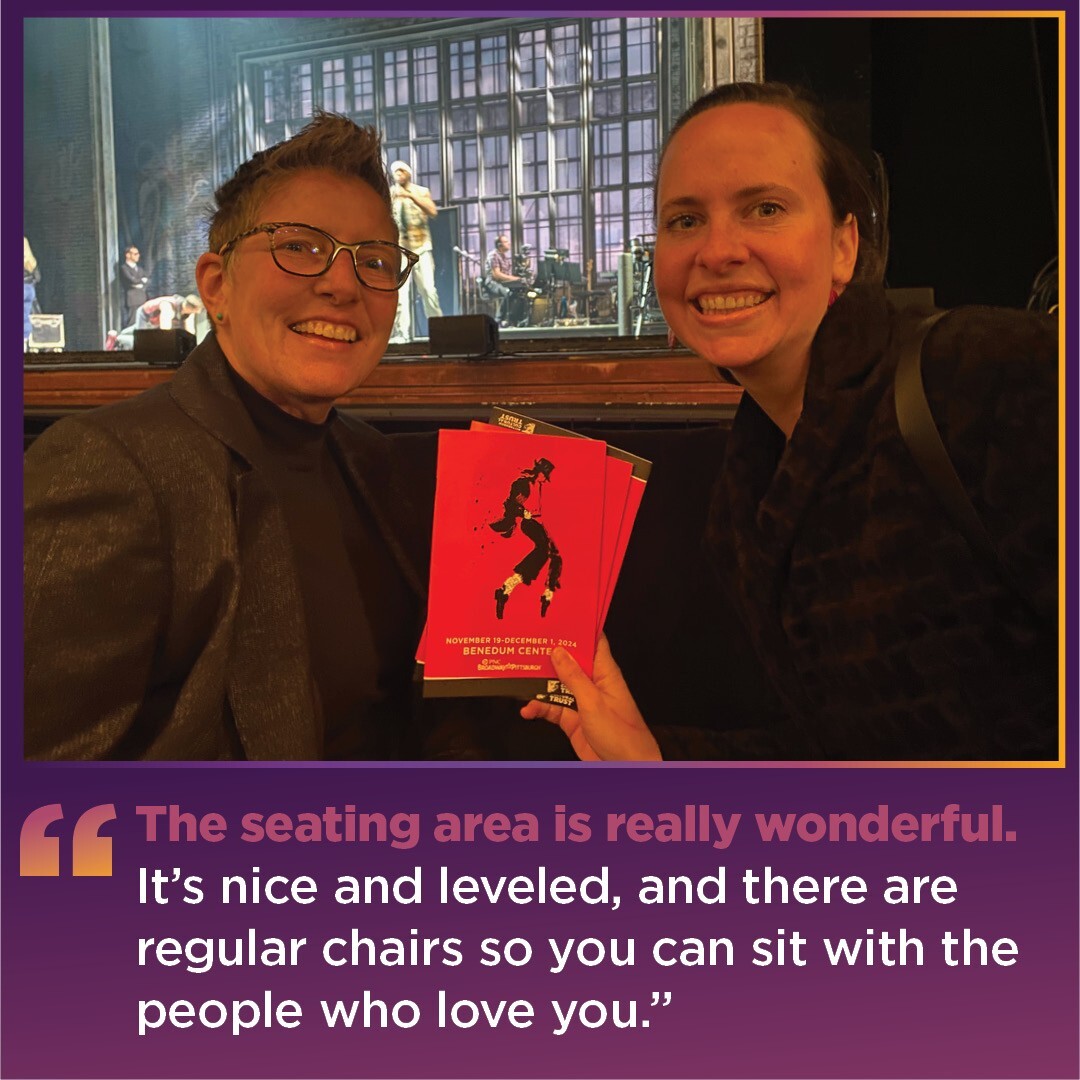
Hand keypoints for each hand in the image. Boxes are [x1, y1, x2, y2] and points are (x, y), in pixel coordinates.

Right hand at [520, 635, 660, 760]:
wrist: (626, 770)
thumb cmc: (621, 734)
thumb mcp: (593, 702)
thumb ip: (574, 677)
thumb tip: (558, 650)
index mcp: (605, 673)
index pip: (594, 643)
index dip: (579, 629)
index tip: (559, 615)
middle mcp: (594, 685)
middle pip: (570, 663)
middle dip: (551, 654)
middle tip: (527, 642)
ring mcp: (582, 703)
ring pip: (558, 686)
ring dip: (540, 683)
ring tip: (518, 675)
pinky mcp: (573, 721)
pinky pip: (553, 709)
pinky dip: (539, 708)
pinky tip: (527, 710)